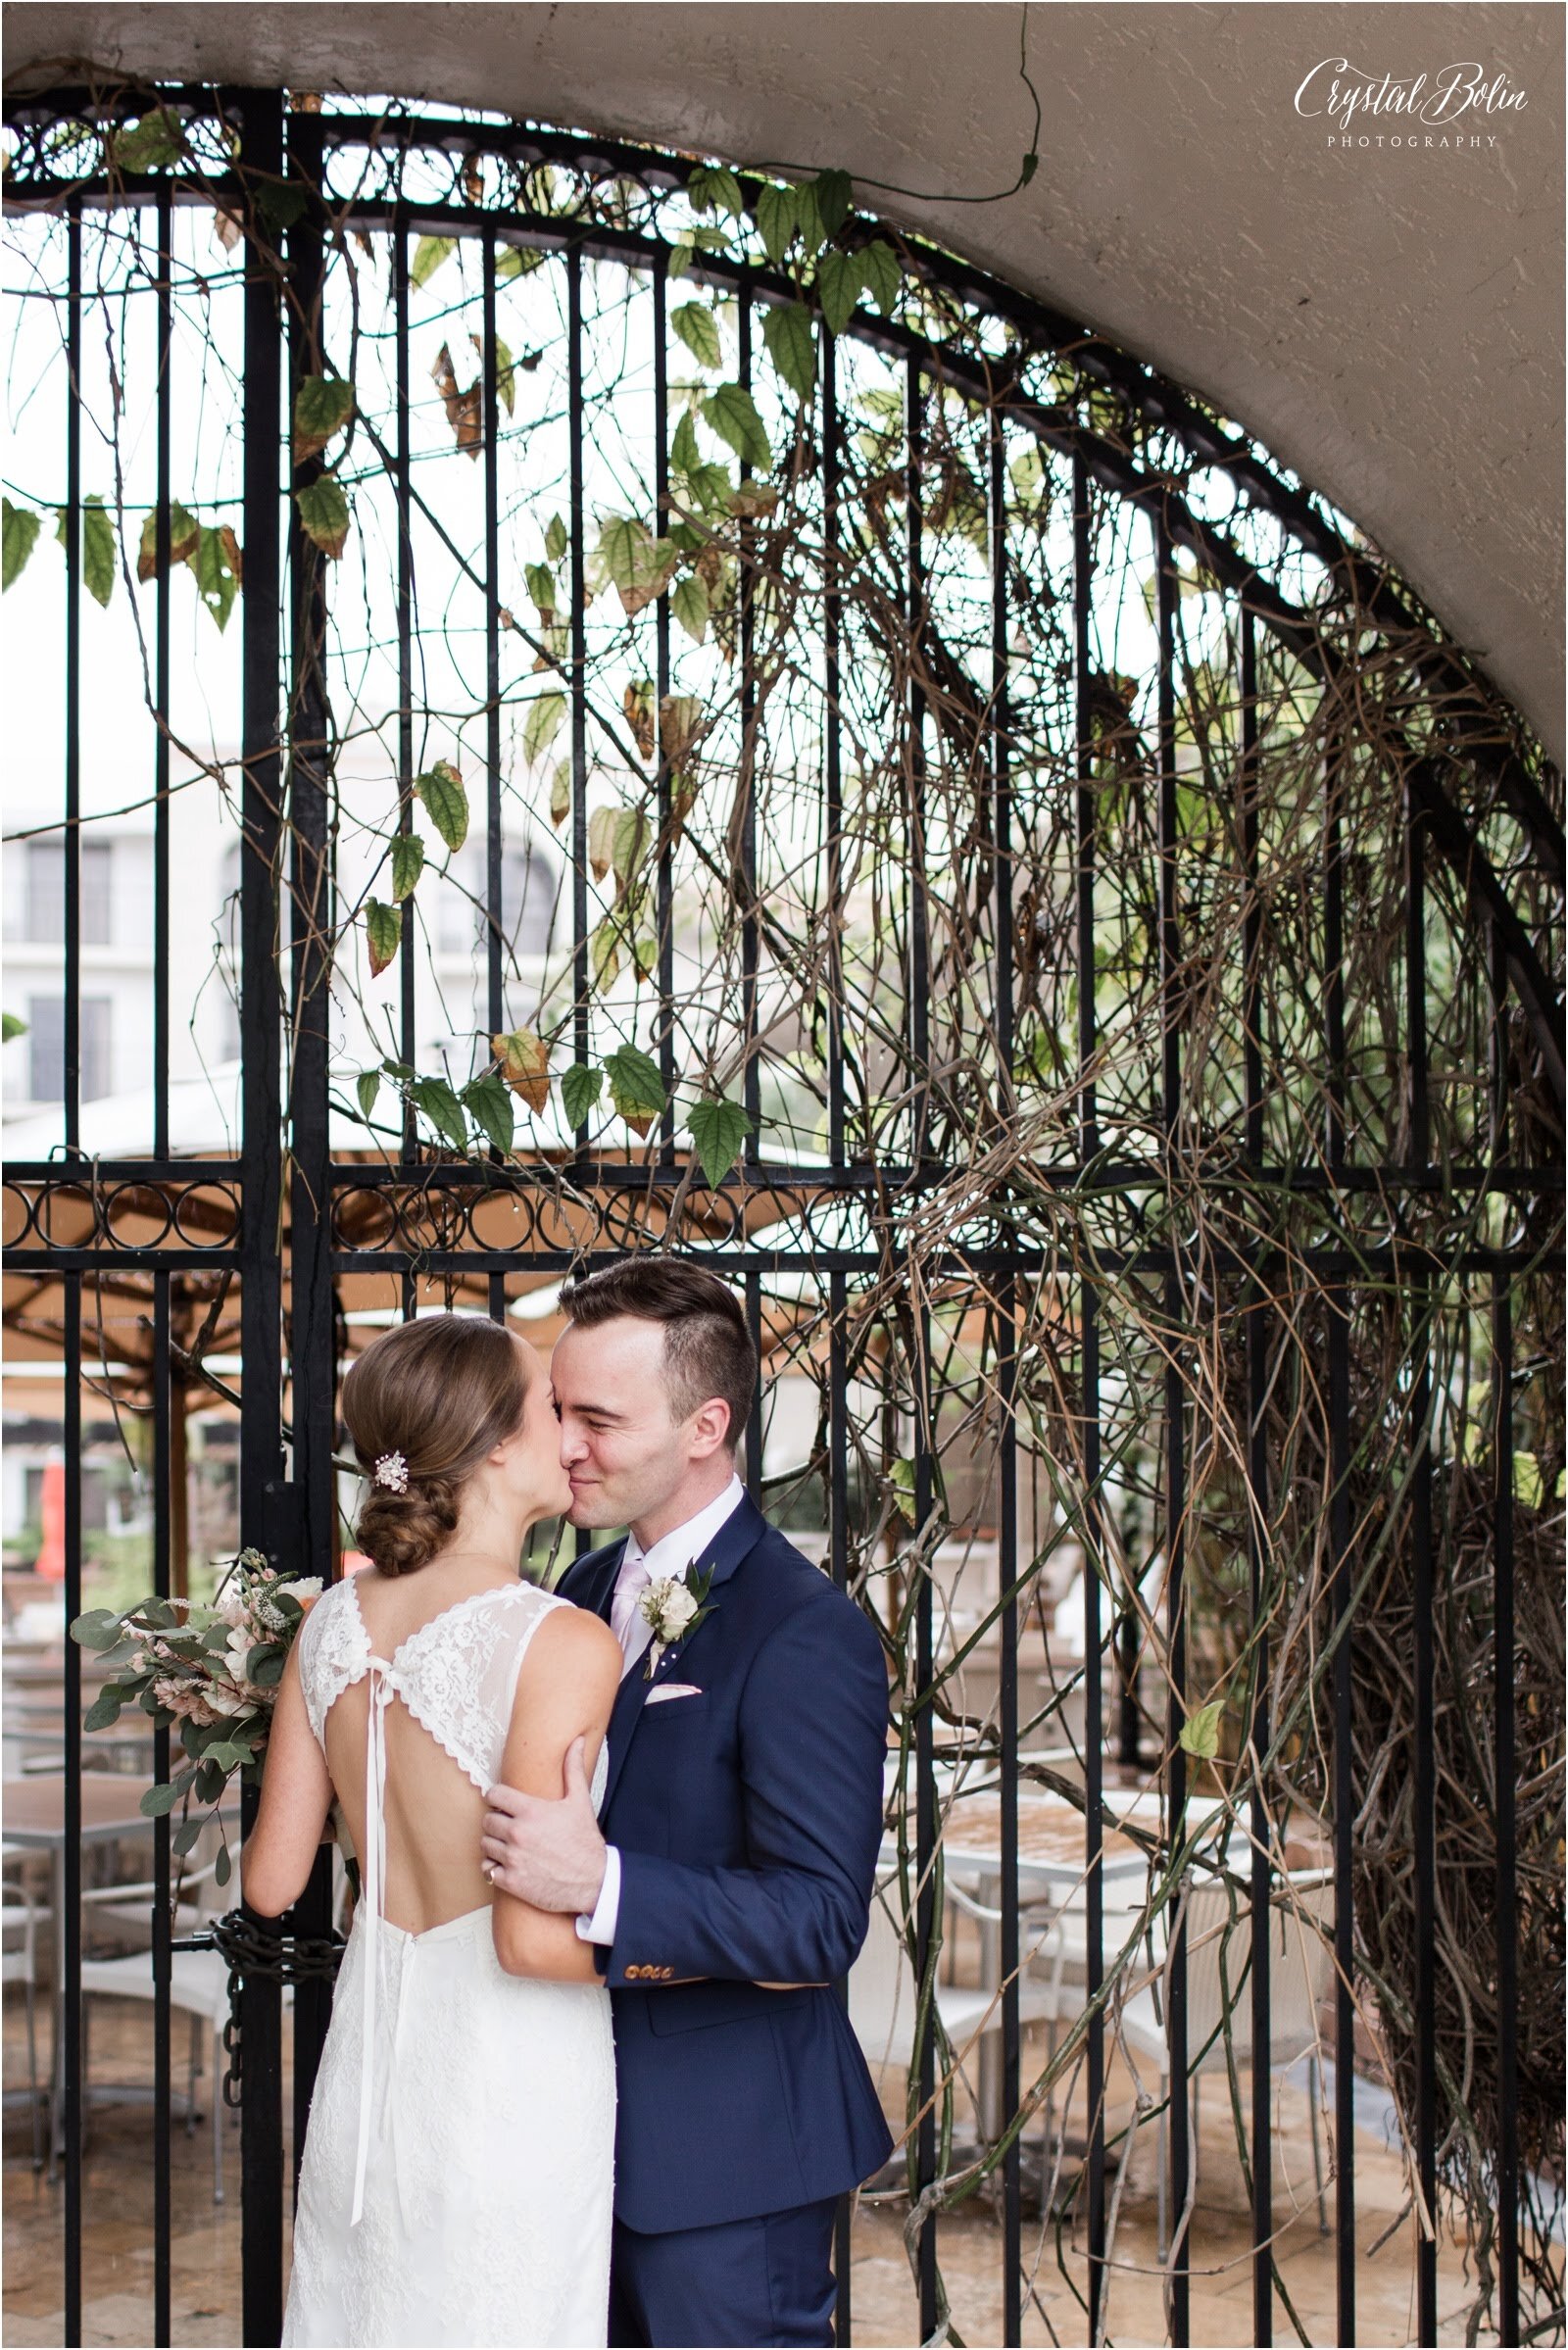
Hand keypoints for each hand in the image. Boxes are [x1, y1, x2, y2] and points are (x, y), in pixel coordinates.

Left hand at [480, 1737, 606, 1915]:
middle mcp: (518, 1833)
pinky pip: (487, 1870)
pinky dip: (493, 1867)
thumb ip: (573, 1769)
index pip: (494, 1795)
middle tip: (508, 1825)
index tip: (503, 1803)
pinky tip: (506, 1864)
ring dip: (494, 1844)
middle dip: (496, 1821)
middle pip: (487, 1820)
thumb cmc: (585, 1841)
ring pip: (485, 1844)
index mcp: (531, 1811)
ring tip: (508, 1845)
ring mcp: (513, 1859)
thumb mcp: (580, 1802)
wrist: (593, 1881)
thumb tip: (577, 1741)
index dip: (498, 1797)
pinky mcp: (511, 1881)